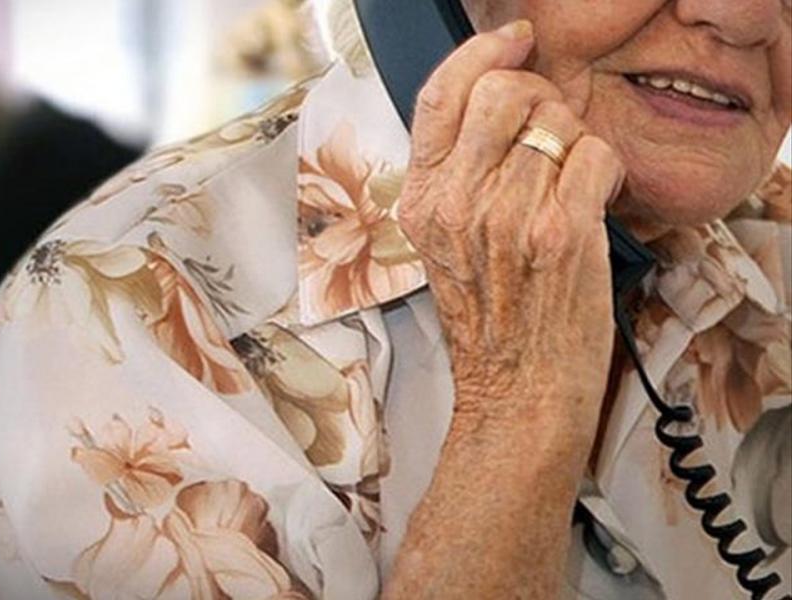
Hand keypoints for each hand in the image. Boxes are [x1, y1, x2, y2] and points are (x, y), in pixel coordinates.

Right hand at [398, 21, 623, 442]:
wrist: (515, 391)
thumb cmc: (488, 322)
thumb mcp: (443, 245)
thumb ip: (455, 176)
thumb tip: (496, 104)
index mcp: (422, 200)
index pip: (439, 96)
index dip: (480, 54)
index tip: (514, 43)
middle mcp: (456, 202)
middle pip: (503, 91)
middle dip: (540, 98)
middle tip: (549, 134)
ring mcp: (508, 216)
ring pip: (559, 121)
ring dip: (576, 143)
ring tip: (568, 185)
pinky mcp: (560, 232)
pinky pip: (596, 154)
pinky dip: (604, 170)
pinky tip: (589, 204)